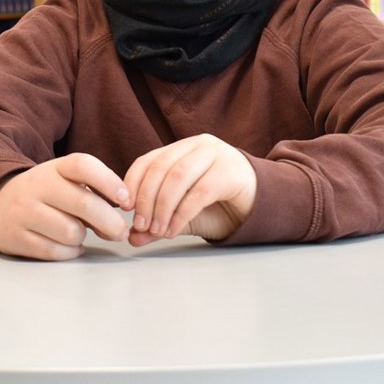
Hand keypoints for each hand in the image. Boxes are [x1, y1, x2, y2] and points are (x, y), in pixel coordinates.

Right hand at [0, 154, 130, 260]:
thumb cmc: (45, 195)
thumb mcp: (64, 182)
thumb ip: (93, 195)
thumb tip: (119, 223)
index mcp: (54, 168)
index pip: (83, 165)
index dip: (109, 181)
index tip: (126, 200)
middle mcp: (37, 186)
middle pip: (83, 203)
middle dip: (110, 222)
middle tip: (120, 232)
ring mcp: (24, 212)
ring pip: (71, 232)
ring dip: (83, 237)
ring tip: (77, 232)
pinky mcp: (16, 238)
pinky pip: (56, 251)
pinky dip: (69, 252)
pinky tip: (67, 245)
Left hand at [122, 134, 256, 244]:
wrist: (259, 207)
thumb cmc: (218, 206)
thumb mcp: (181, 215)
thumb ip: (157, 224)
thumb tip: (132, 238)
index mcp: (181, 148)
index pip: (148, 160)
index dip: (132, 184)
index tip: (125, 210)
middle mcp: (198, 145)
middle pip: (160, 168)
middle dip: (146, 200)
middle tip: (140, 226)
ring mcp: (216, 155)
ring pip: (178, 177)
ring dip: (161, 207)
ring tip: (157, 231)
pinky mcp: (231, 172)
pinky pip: (198, 193)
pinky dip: (181, 214)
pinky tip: (173, 230)